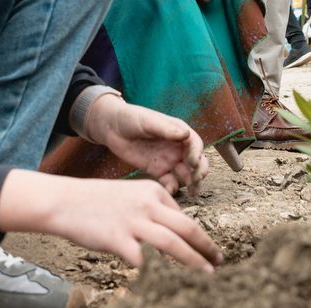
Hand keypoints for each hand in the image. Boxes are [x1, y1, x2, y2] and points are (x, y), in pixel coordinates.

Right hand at [0, 170, 222, 269]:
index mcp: (152, 191)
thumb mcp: (130, 195)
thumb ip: (152, 210)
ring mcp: (134, 221)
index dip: (196, 236)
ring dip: (193, 260)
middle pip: (187, 228)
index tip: (205, 248)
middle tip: (218, 260)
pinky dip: (154, 271)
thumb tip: (172, 233)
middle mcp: (147, 204)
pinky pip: (143, 260)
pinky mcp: (119, 239)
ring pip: (173, 244)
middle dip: (206, 246)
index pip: (183, 216)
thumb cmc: (96, 201)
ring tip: (206, 271)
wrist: (65, 202)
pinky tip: (158, 279)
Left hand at [85, 97, 208, 195]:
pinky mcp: (157, 170)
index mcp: (178, 132)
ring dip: (191, 182)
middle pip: (195, 161)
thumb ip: (166, 129)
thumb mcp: (148, 121)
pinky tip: (170, 191)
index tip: (193, 163)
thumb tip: (186, 134)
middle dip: (199, 171)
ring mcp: (168, 159)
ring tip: (192, 192)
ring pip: (185, 173)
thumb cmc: (131, 118)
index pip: (194, 144)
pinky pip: (169, 181)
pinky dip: (172, 187)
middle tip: (196, 180)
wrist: (112, 127)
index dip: (197, 153)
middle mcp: (177, 147)